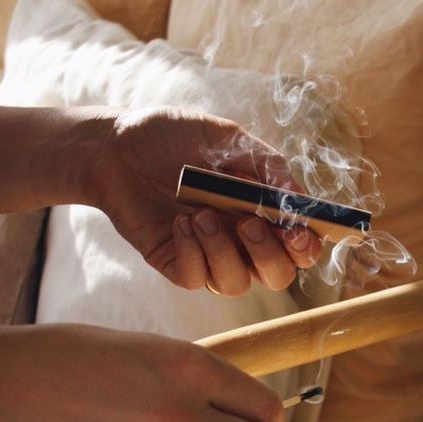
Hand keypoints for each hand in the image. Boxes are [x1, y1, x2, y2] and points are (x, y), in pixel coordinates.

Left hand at [86, 107, 322, 294]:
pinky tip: (179, 223)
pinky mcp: (177, 264)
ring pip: (236, 284)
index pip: (300, 245)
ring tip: (199, 214)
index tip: (297, 231)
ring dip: (223, 251)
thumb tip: (296, 198)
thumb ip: (266, 166)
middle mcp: (242, 240)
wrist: (115, 145)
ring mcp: (210, 255)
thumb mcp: (225, 138)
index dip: (306, 246)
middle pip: (278, 276)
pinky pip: (196, 279)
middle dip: (269, 255)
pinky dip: (192, 252)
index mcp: (263, 211)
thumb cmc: (173, 137)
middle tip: (248, 224)